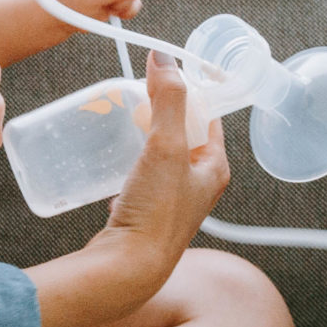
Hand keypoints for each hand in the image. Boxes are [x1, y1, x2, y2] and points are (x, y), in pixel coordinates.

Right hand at [101, 51, 230, 273]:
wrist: (127, 268)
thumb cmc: (155, 213)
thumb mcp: (167, 146)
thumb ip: (168, 100)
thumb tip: (164, 58)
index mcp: (214, 169)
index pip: (209, 117)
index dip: (191, 92)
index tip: (168, 73)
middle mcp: (197, 187)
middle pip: (184, 135)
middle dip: (163, 112)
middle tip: (139, 94)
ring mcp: (170, 202)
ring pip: (161, 157)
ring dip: (144, 137)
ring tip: (124, 121)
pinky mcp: (145, 214)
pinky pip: (140, 178)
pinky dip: (129, 163)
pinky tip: (112, 160)